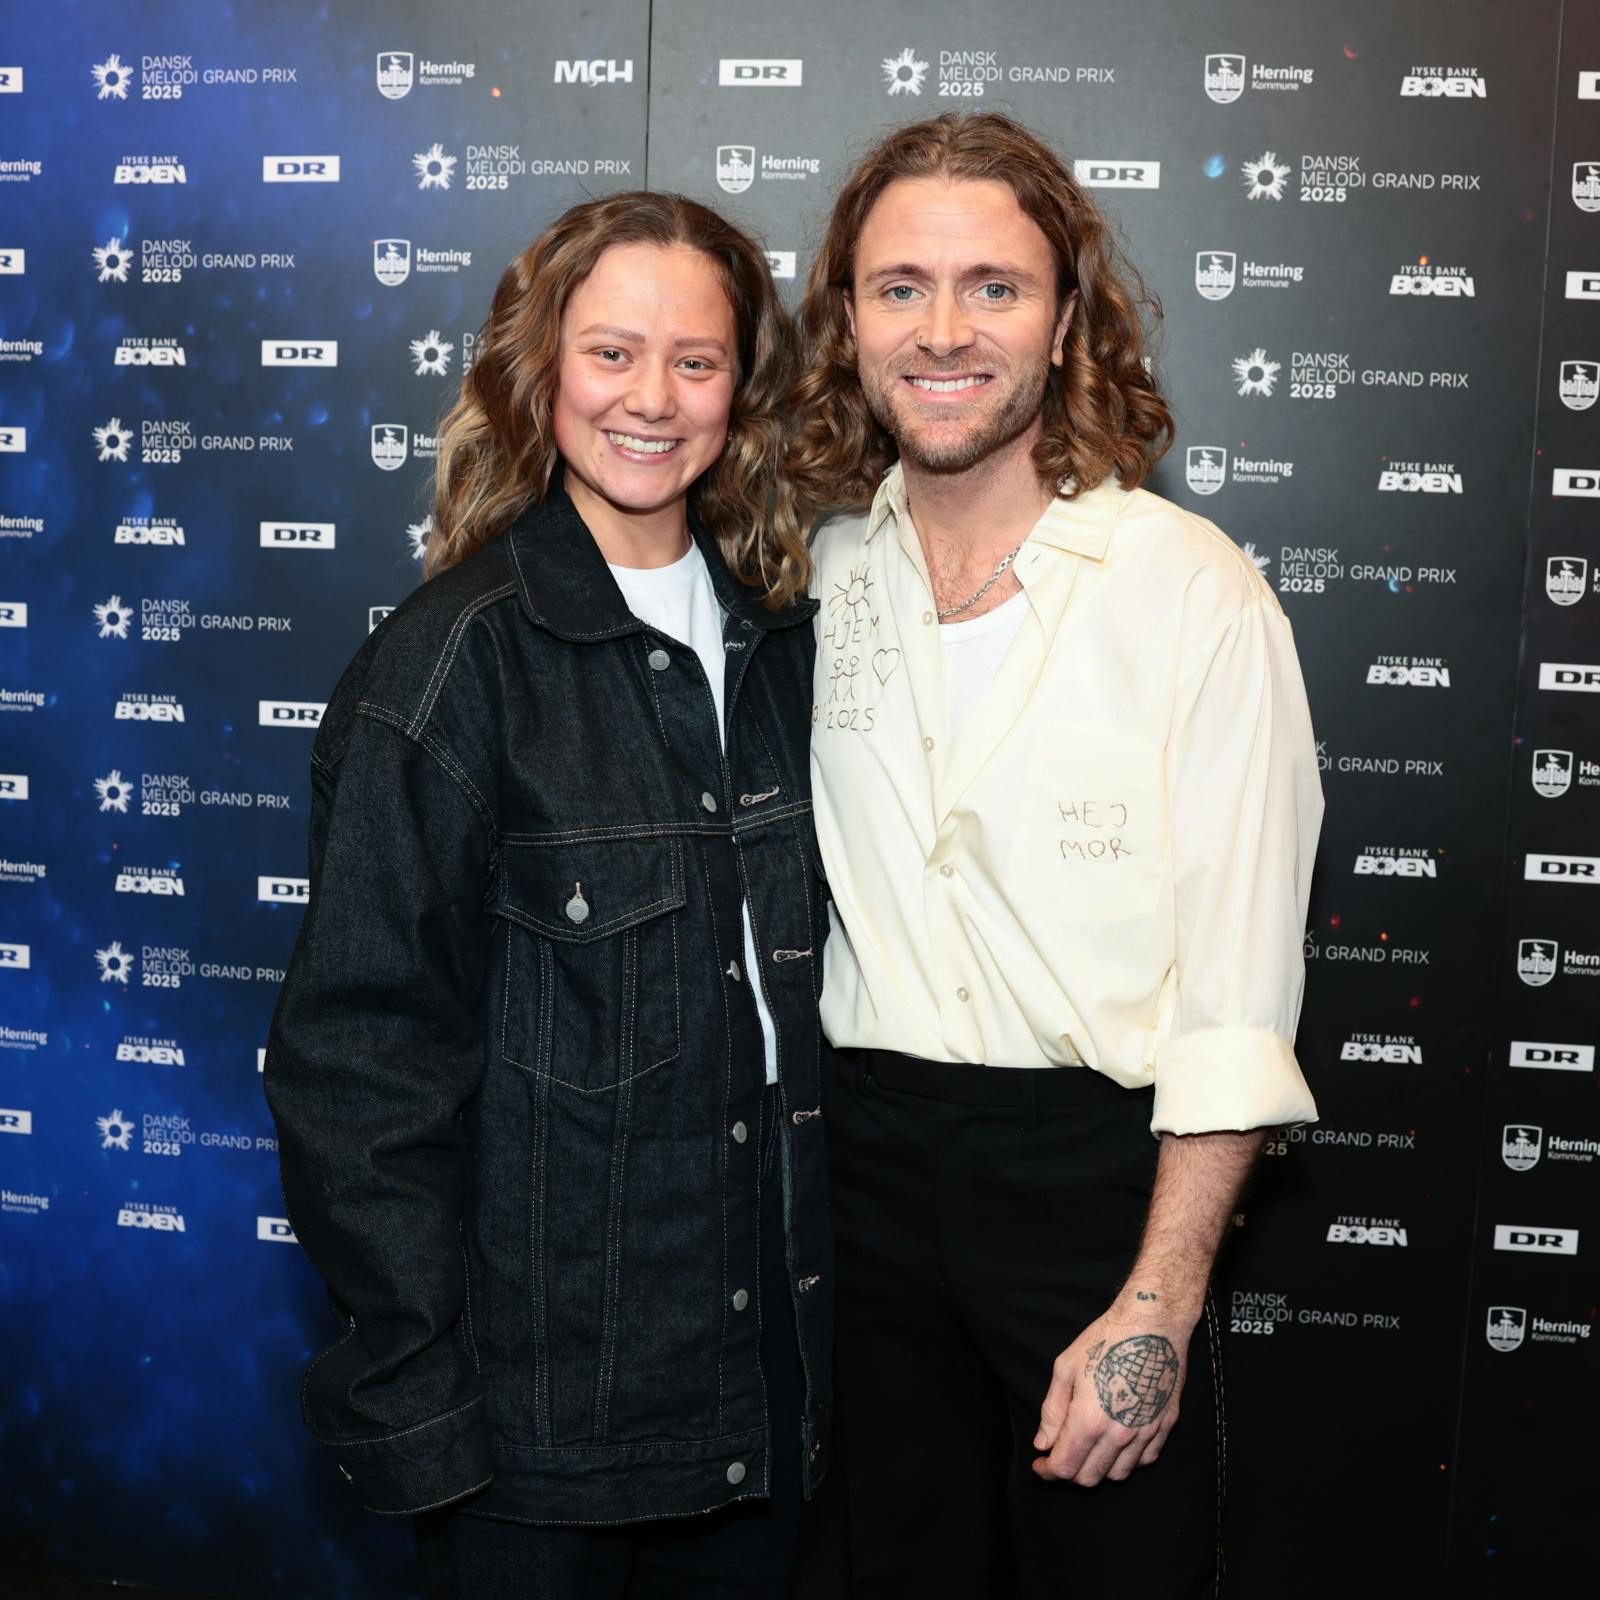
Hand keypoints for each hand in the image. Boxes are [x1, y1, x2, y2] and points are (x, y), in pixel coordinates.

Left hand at [1031, 1301, 1190, 1485]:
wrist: (1152, 1323)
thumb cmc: (1105, 1340)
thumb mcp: (1066, 1368)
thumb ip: (1052, 1411)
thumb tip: (1043, 1444)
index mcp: (1090, 1420)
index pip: (1066, 1467)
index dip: (1048, 1471)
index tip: (1040, 1464)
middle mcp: (1119, 1434)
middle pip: (1090, 1477)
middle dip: (1071, 1472)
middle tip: (1062, 1453)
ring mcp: (1146, 1432)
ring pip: (1118, 1474)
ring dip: (1099, 1468)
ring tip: (1090, 1447)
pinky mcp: (1165, 1426)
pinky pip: (1145, 1460)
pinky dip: (1128, 1460)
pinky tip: (1118, 1442)